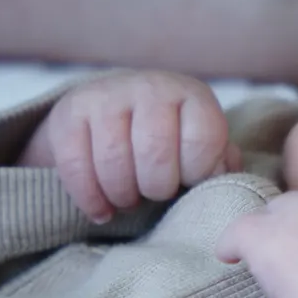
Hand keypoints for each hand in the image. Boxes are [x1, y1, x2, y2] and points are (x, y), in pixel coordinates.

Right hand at [18, 70, 240, 222]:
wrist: (114, 108)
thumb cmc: (170, 138)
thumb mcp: (200, 143)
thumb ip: (220, 161)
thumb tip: (227, 179)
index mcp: (191, 95)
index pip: (203, 140)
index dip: (197, 173)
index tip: (188, 180)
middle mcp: (150, 87)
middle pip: (155, 155)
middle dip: (157, 188)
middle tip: (154, 194)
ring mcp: (106, 96)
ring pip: (114, 162)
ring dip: (123, 196)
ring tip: (129, 199)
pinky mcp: (69, 113)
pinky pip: (76, 166)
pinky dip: (90, 199)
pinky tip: (102, 210)